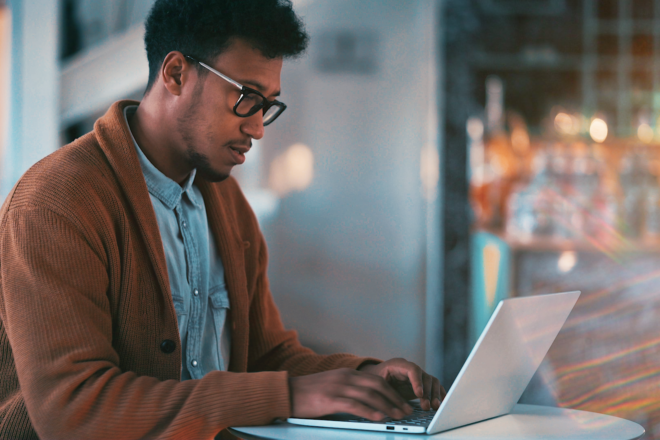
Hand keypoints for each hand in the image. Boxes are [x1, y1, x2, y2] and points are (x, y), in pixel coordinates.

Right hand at [289, 368, 412, 420]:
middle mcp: (345, 377)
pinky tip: (378, 418)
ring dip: (387, 406)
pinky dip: (369, 411)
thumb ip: (348, 391)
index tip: (402, 403)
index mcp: (347, 374)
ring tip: (398, 416)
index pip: (376, 381)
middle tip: (406, 411)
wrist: (286, 392)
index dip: (392, 392)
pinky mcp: (329, 399)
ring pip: (369, 395)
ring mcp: (338, 387)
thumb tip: (368, 404)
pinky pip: (354, 405)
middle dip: (394, 399)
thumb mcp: (332, 386)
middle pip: (377, 386)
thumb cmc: (308, 393)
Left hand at [358, 358, 445, 410]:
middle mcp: (411, 368)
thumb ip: (383, 390)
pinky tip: (441, 403)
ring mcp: (418, 376)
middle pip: (425, 376)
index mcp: (398, 364)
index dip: (417, 381)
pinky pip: (435, 386)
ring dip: (434, 394)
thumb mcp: (375, 382)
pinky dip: (439, 394)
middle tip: (426, 405)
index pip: (412, 369)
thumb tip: (390, 404)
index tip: (419, 394)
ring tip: (433, 407)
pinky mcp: (423, 384)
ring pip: (432, 381)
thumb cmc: (375, 378)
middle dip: (427, 392)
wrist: (377, 376)